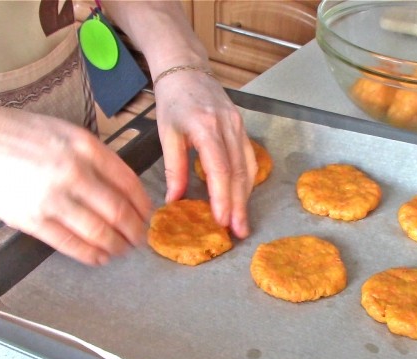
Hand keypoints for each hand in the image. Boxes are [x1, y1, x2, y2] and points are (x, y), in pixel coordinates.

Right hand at [0, 99, 151, 264]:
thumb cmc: (14, 132)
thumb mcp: (63, 131)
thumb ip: (93, 156)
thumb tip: (119, 188)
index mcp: (86, 146)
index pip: (129, 183)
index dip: (143, 205)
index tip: (147, 215)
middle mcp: (74, 171)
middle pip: (119, 211)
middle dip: (135, 230)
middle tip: (140, 239)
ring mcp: (53, 197)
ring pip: (99, 232)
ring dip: (116, 246)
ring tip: (121, 250)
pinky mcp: (32, 219)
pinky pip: (70, 244)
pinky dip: (90, 254)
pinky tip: (98, 257)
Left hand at [154, 70, 256, 237]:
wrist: (186, 69)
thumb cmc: (173, 100)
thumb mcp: (167, 134)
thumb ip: (174, 168)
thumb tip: (174, 201)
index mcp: (206, 127)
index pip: (220, 169)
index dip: (222, 197)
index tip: (221, 221)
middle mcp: (228, 126)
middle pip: (238, 172)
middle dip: (238, 205)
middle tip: (238, 232)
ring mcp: (239, 126)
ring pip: (247, 168)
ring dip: (245, 197)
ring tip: (241, 222)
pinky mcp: (242, 127)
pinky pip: (249, 159)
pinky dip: (246, 181)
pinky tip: (242, 198)